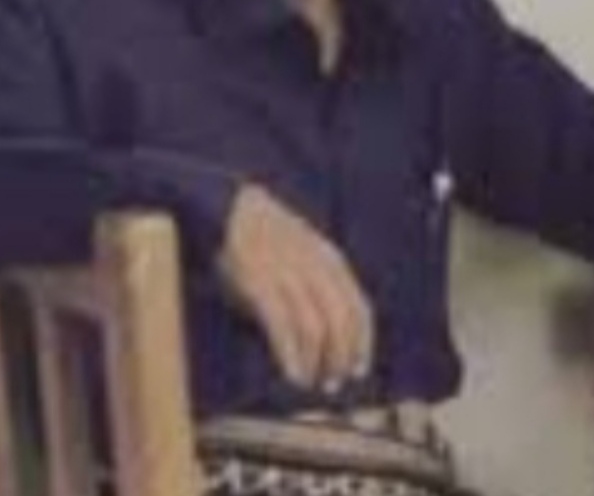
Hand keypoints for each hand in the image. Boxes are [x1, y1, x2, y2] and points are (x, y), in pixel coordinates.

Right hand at [216, 183, 374, 392]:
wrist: (230, 209)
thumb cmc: (265, 238)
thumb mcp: (303, 255)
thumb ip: (317, 287)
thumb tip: (325, 336)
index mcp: (330, 260)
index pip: (360, 307)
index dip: (363, 343)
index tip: (358, 369)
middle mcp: (315, 267)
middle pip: (341, 322)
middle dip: (339, 358)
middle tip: (331, 383)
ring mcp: (288, 274)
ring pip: (315, 328)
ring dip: (315, 362)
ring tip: (308, 381)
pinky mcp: (260, 283)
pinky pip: (283, 326)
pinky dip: (291, 355)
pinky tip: (291, 373)